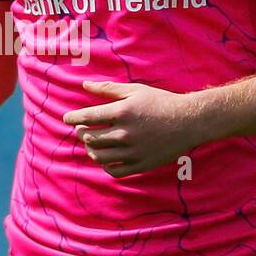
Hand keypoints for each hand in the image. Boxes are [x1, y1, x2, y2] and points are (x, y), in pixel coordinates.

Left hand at [63, 80, 207, 177]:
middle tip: (82, 129)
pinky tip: (107, 156)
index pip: (86, 117)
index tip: (67, 118)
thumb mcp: (134, 90)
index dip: (72, 118)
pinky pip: (114, 170)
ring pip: (98, 156)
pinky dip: (105, 164)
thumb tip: (85, 85)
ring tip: (92, 142)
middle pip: (89, 138)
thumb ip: (108, 89)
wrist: (188, 121)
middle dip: (81, 133)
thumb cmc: (160, 102)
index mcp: (122, 113)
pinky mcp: (140, 165)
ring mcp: (132, 152)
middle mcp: (124, 134)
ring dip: (90, 149)